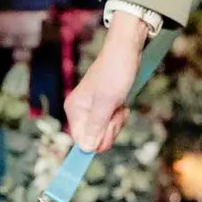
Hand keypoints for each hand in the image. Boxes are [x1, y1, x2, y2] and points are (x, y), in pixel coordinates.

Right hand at [63, 24, 148, 151]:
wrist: (126, 51)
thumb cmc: (116, 73)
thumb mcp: (107, 102)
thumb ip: (96, 127)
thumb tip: (87, 149)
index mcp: (74, 110)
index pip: (82, 141)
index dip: (99, 139)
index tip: (111, 125)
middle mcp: (80, 111)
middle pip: (95, 138)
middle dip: (110, 128)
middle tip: (116, 110)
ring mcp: (92, 109)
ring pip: (105, 132)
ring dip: (116, 122)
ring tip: (119, 104)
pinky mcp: (103, 107)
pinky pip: (111, 123)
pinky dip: (119, 116)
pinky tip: (122, 104)